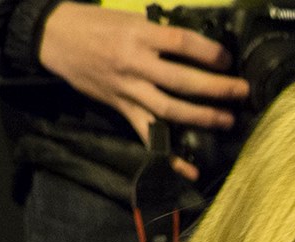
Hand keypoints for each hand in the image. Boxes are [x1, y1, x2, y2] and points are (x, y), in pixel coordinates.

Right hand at [37, 2, 248, 179]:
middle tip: (242, 92)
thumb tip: (195, 47)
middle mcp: (134, 63)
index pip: (181, 43)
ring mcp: (127, 89)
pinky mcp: (120, 108)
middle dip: (217, 87)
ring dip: (202, 117)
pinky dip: (168, 156)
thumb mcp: (127, 18)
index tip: (227, 59)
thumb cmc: (94, 23)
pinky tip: (189, 170)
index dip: (209, 52)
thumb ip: (158, 34)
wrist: (52, 36)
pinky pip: (147, 135)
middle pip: (182, 80)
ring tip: (227, 120)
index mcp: (137, 35)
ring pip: (169, 109)